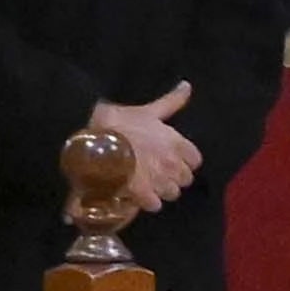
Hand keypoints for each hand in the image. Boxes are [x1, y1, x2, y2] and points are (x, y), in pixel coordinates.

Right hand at [88, 86, 201, 216]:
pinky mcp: (144, 195)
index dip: (184, 161)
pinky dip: (147, 202)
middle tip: (157, 172)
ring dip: (161, 190)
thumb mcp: (149, 110)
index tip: (173, 159)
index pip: (195, 161)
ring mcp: (159, 181)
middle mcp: (173, 164)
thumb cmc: (121, 122)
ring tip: (146, 184)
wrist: (95, 141)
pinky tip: (137, 194)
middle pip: (185, 180)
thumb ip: (172, 101)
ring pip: (171, 193)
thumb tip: (187, 85)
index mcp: (177, 144)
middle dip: (173, 177)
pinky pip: (155, 205)